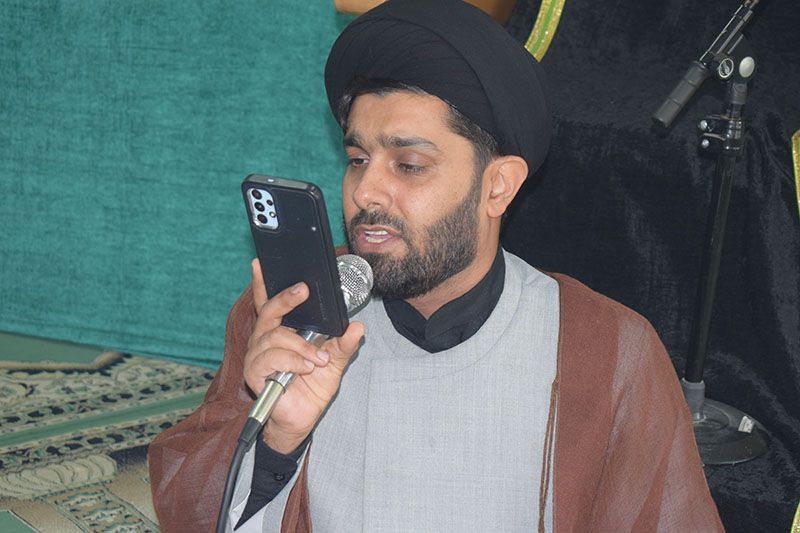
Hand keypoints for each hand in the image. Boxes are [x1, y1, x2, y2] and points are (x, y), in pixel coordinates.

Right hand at [243, 259, 364, 453]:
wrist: (302, 419)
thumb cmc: (312, 387)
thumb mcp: (335, 362)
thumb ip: (343, 344)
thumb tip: (357, 327)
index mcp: (282, 330)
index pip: (268, 301)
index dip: (261, 282)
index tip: (261, 263)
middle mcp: (266, 339)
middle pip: (269, 310)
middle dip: (287, 297)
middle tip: (303, 290)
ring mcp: (258, 355)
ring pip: (274, 335)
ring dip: (300, 346)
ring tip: (319, 359)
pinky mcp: (255, 373)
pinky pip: (270, 357)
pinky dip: (292, 361)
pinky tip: (305, 368)